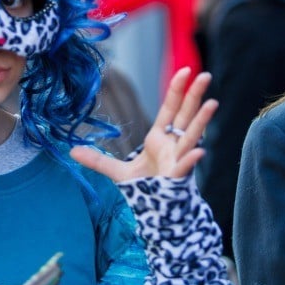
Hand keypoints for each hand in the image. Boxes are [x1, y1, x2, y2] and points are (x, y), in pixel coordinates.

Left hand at [70, 67, 217, 181]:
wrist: (156, 213)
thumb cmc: (145, 189)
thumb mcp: (118, 172)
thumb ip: (98, 160)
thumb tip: (72, 151)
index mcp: (160, 138)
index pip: (171, 109)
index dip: (177, 90)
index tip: (185, 71)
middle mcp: (174, 145)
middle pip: (186, 115)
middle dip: (195, 96)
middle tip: (204, 75)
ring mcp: (178, 160)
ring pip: (192, 137)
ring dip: (202, 120)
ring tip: (213, 103)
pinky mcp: (177, 178)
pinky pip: (185, 168)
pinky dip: (191, 161)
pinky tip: (199, 153)